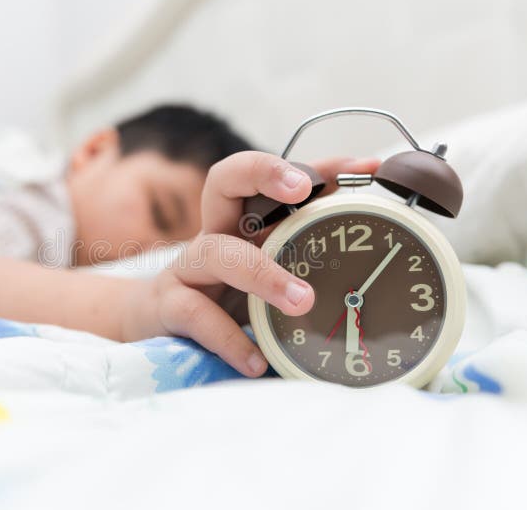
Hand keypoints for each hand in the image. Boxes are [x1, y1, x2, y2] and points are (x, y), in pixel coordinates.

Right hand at [123, 152, 380, 376]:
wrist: (155, 323)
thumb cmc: (223, 296)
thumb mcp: (268, 276)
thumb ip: (304, 269)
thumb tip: (371, 279)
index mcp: (244, 222)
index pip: (277, 180)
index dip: (319, 167)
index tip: (366, 167)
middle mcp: (215, 233)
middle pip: (224, 180)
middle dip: (263, 173)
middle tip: (300, 189)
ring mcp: (189, 267)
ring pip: (216, 251)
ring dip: (260, 272)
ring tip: (301, 301)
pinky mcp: (170, 304)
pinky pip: (196, 315)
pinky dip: (229, 338)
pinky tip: (256, 360)